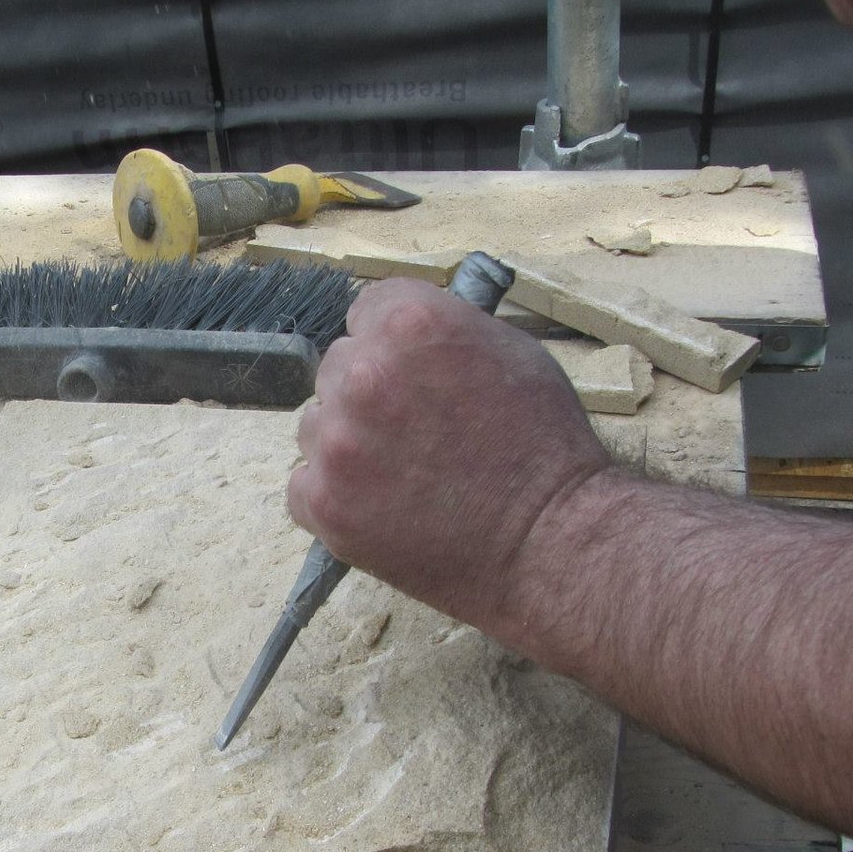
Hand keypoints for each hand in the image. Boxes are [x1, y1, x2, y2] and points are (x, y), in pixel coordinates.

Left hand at [287, 279, 611, 629]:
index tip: (413, 371)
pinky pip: (304, 485)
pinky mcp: (323, 502)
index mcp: (410, 324)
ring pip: (316, 425)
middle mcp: (363, 374)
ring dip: (348, 443)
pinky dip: (335, 496)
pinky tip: (383, 505)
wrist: (548, 540)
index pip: (366, 311)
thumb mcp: (512, 352)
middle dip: (371, 393)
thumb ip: (445, 331)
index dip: (393, 343)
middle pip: (338, 366)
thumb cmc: (545, 446)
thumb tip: (406, 333)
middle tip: (417, 431)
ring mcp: (338, 441)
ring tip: (404, 473)